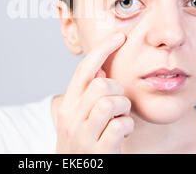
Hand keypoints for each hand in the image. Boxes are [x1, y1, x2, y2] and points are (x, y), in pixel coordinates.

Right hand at [55, 32, 133, 153]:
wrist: (74, 173)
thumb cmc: (83, 144)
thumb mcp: (79, 118)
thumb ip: (88, 95)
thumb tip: (102, 71)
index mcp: (67, 105)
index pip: (84, 69)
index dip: (102, 49)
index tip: (120, 36)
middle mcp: (71, 117)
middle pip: (101, 84)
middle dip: (117, 90)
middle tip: (118, 104)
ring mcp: (83, 135)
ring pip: (111, 101)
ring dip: (123, 108)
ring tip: (119, 119)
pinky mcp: (99, 151)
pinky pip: (120, 125)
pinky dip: (127, 126)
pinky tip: (122, 133)